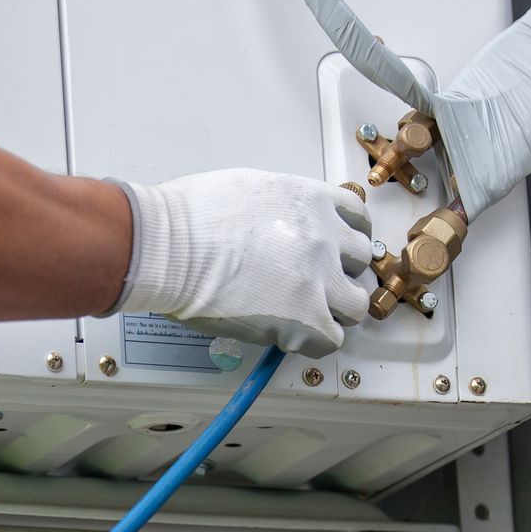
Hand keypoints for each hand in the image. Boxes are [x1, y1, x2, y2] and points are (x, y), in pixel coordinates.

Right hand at [117, 169, 372, 358]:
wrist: (171, 248)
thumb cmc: (190, 217)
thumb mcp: (247, 190)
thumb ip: (277, 208)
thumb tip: (273, 228)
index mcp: (310, 199)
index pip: (356, 218)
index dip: (344, 238)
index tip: (333, 250)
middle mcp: (324, 235)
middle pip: (359, 261)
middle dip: (339, 273)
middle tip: (313, 285)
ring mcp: (320, 278)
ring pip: (355, 304)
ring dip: (334, 311)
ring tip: (305, 316)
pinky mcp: (307, 318)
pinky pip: (332, 340)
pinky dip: (313, 341)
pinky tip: (288, 336)